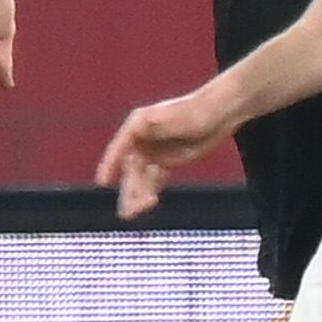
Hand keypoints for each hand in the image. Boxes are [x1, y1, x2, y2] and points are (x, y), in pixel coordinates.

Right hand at [95, 82, 237, 216]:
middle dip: (129, 189)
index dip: (109, 165)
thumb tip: (131, 135)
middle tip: (129, 209)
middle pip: (130, 169)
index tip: (102, 182)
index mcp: (136, 126)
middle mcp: (140, 140)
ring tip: (137, 211)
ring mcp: (152, 152)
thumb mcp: (167, 117)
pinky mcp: (165, 161)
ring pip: (141, 177)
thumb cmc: (193, 110)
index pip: (118, 148)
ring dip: (138, 194)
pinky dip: (150, 191)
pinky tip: (148, 203)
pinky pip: (154, 179)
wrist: (219, 114)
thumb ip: (149, 128)